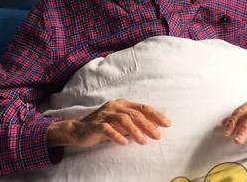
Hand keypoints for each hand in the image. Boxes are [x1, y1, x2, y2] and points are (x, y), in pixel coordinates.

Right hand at [47, 98, 170, 147]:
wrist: (78, 130)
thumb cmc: (103, 126)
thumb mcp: (121, 125)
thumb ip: (135, 124)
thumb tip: (154, 128)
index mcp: (122, 104)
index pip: (142, 107)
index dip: (156, 115)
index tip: (167, 124)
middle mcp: (114, 106)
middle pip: (135, 114)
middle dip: (148, 125)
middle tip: (158, 136)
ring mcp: (104, 114)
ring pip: (123, 119)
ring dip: (135, 130)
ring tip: (143, 142)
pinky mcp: (95, 124)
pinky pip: (107, 128)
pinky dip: (117, 135)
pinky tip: (124, 143)